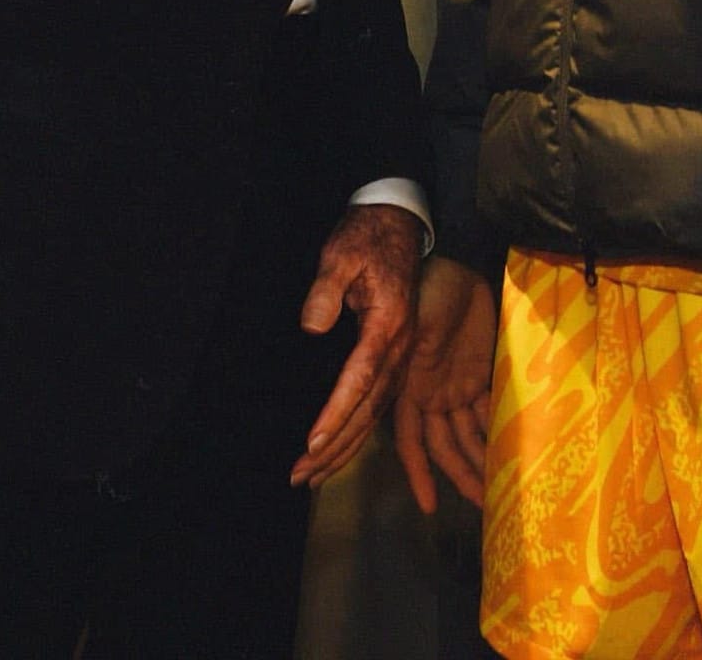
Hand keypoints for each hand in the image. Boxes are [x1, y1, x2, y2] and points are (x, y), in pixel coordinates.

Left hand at [289, 203, 422, 489]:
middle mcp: (399, 348)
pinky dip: (358, 430)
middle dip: (335, 446)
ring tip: (313, 476)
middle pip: (368, 409)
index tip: (311, 442)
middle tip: (300, 475)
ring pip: (375, 413)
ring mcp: (401, 355)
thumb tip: (312, 327)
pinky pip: (379, 403)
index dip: (336, 413)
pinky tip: (339, 447)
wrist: (398, 224)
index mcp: (387, 326)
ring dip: (345, 447)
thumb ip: (326, 290)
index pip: (360, 379)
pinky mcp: (395, 356)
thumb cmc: (365, 238)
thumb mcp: (341, 254)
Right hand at [392, 257, 495, 513]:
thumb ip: (393, 340)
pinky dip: (494, 431)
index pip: (410, 440)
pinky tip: (509, 453)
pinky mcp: (476, 373)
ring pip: (467, 435)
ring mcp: (453, 386)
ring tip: (501, 494)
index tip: (428, 507)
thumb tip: (322, 331)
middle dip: (459, 478)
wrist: (453, 260)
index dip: (418, 472)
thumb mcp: (411, 316)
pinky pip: (485, 411)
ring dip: (481, 461)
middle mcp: (429, 394)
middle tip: (484, 511)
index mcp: (409, 386)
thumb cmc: (425, 284)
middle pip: (445, 447)